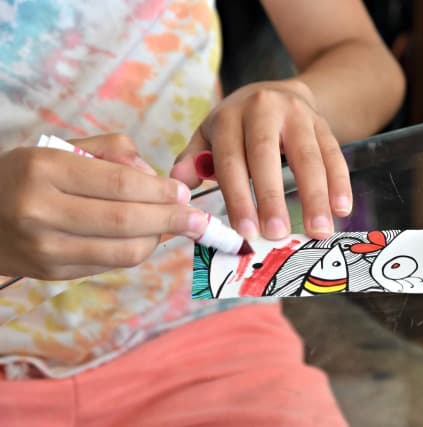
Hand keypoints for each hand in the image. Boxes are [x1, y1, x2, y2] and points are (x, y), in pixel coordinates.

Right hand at [0, 134, 208, 279]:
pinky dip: (134, 251)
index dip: (161, 191)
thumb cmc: (25, 175)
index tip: (184, 193)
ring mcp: (45, 249)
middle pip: (127, 222)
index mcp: (44, 169)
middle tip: (199, 219)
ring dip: (157, 239)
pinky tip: (144, 237)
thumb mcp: (60, 147)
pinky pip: (108, 265)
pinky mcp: (50, 273)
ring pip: (123, 252)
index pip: (121, 184)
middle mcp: (42, 211)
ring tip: (172, 226)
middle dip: (172, 220)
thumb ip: (112, 151)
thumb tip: (154, 176)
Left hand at [171, 79, 351, 239]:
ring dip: (315, 195)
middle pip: (267, 156)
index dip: (238, 197)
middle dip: (272, 197)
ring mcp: (298, 114)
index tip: (245, 232)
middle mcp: (264, 109)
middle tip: (277, 234)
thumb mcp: (212, 134)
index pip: (231, 160)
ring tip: (318, 230)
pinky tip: (342, 209)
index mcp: (231, 116)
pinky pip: (334, 154)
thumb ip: (194, 159)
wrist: (280, 92)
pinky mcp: (323, 123)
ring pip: (308, 156)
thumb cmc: (240, 124)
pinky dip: (339, 182)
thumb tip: (177, 186)